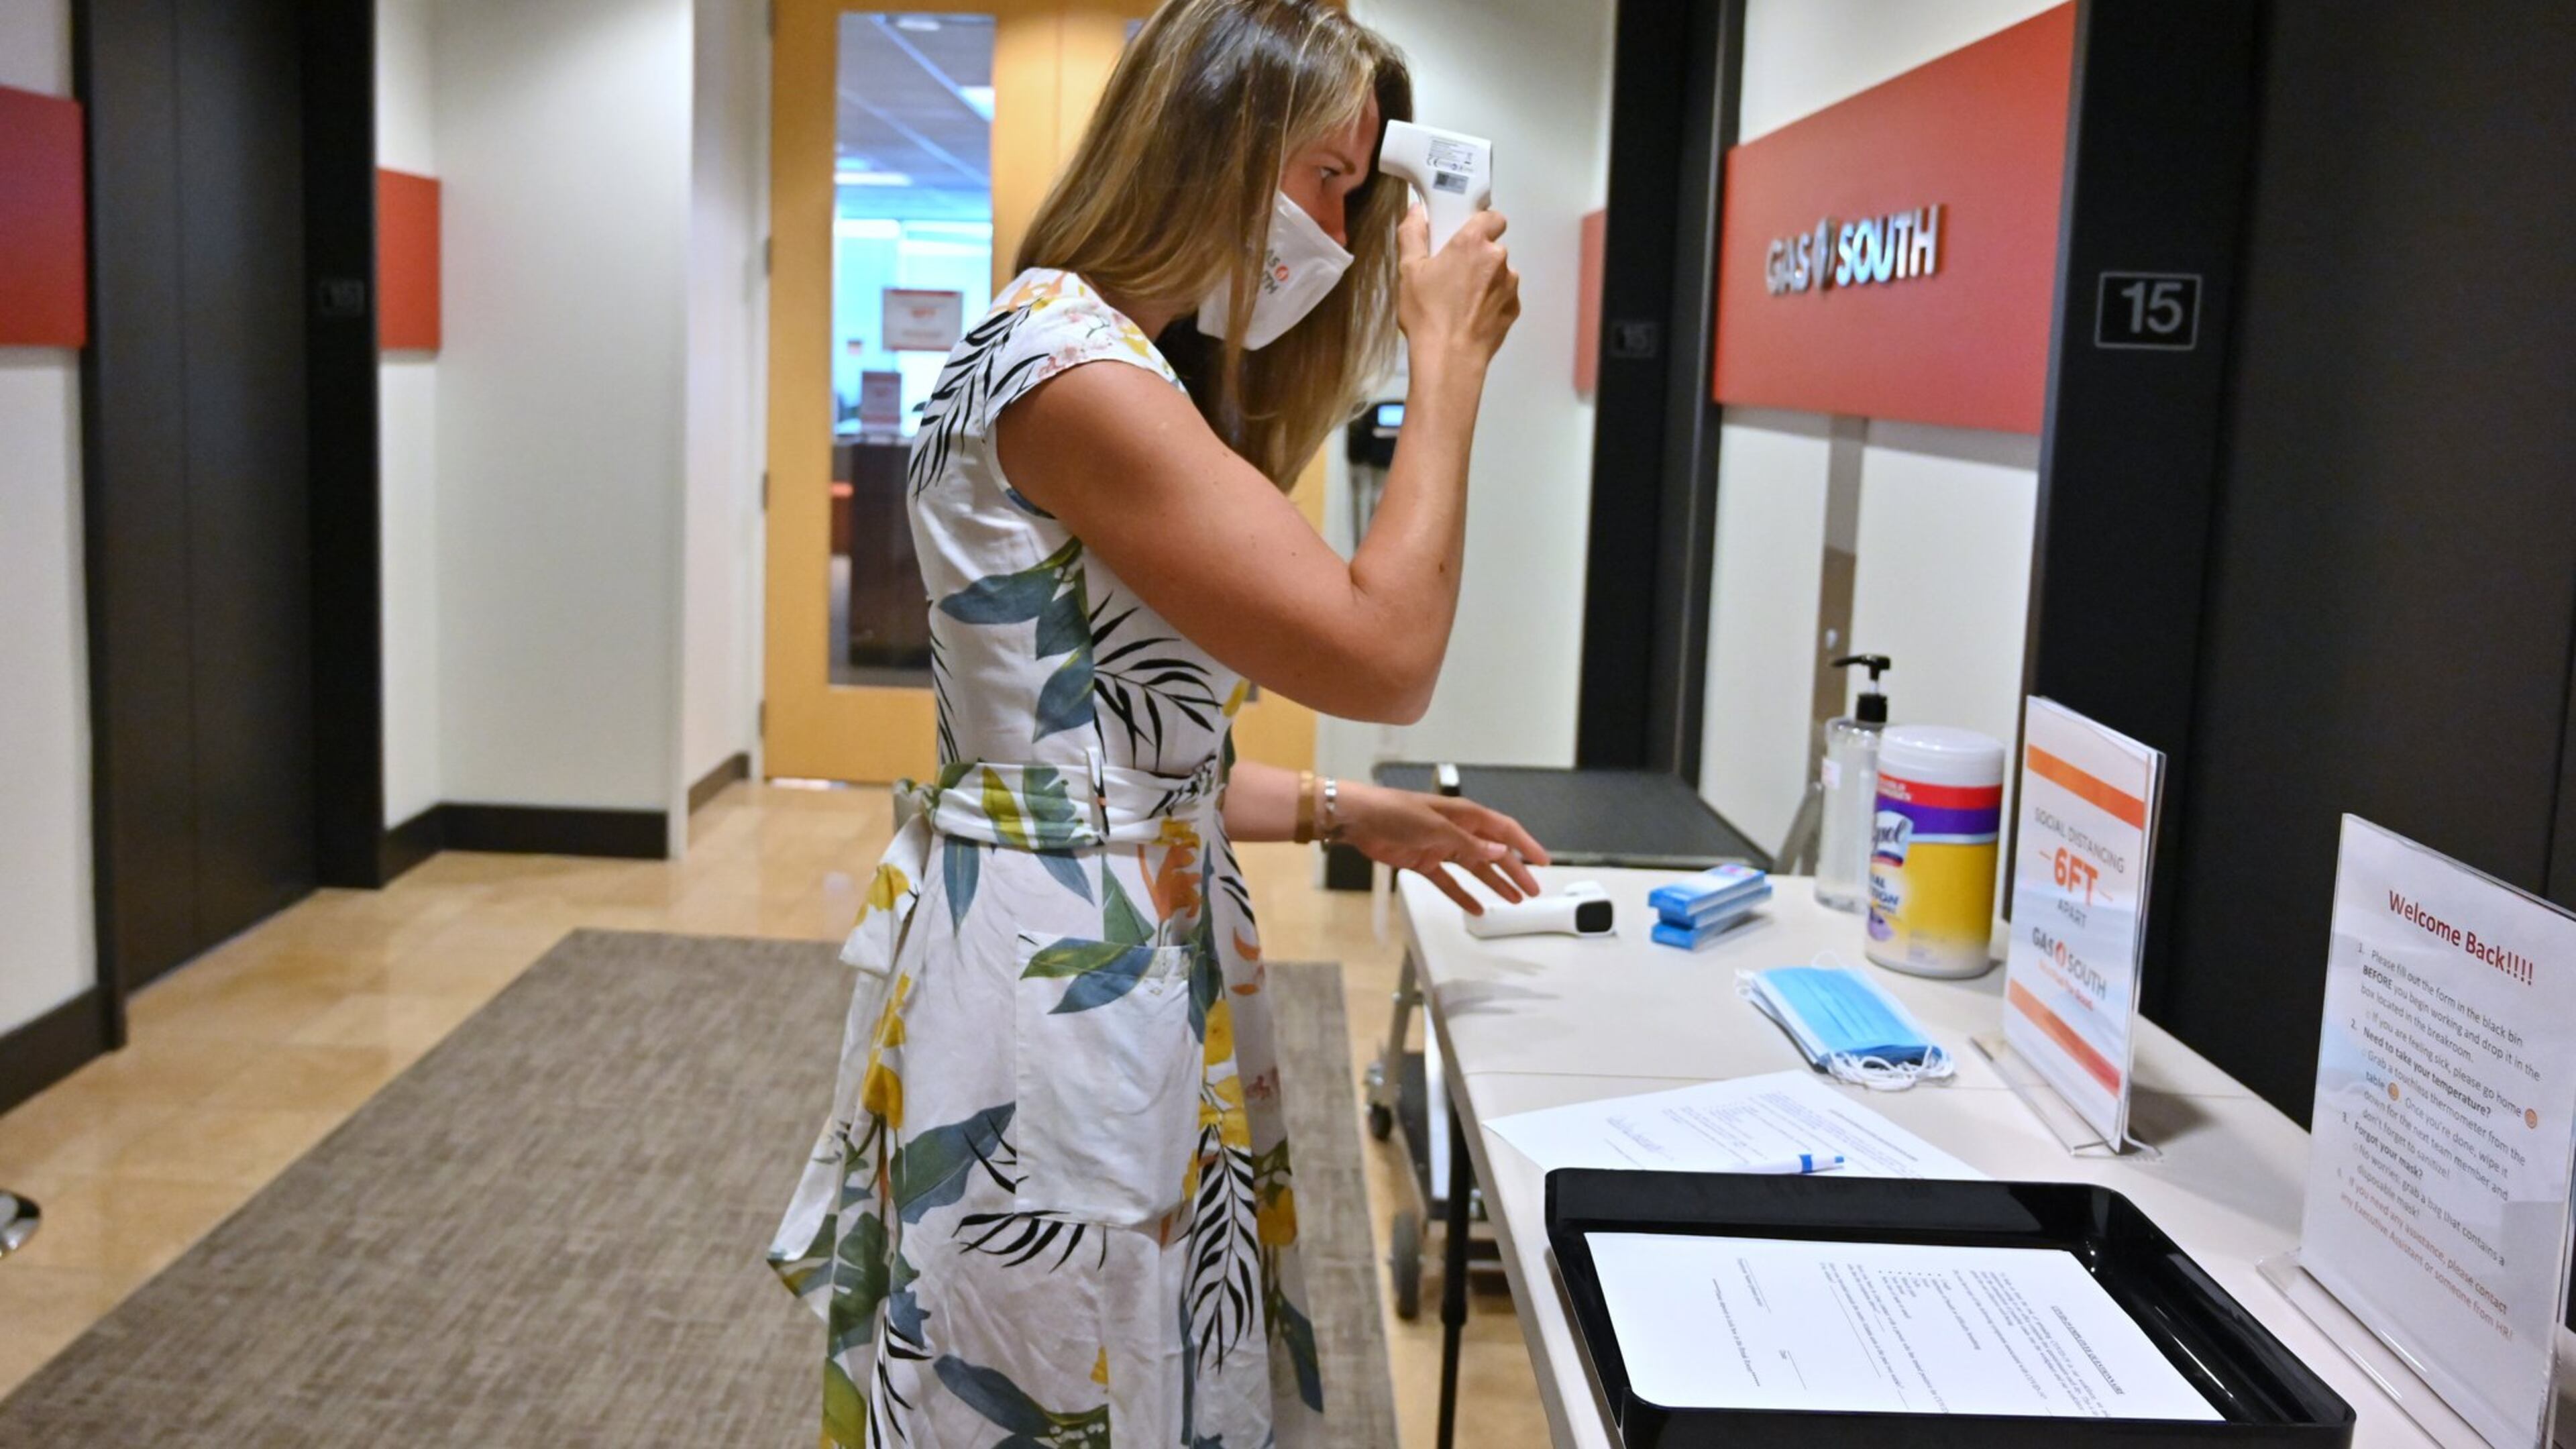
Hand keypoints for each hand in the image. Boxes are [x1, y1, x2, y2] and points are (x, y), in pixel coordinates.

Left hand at [1333, 782, 1548, 914]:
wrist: (1359, 819)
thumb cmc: (1394, 811)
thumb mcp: (1436, 828)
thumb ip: (1469, 844)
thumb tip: (1500, 852)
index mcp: (1465, 815)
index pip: (1505, 831)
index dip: (1526, 845)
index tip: (1543, 861)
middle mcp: (1457, 830)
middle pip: (1494, 853)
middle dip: (1514, 871)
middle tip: (1531, 890)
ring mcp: (1441, 847)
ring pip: (1476, 868)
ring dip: (1494, 884)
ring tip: (1513, 900)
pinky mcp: (1424, 862)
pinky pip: (1450, 882)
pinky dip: (1463, 895)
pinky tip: (1476, 908)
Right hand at [1395, 204, 1519, 376]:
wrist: (1449, 359)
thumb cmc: (1427, 312)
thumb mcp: (1408, 271)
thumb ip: (1412, 234)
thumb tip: (1416, 210)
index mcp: (1473, 242)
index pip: (1493, 217)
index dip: (1482, 224)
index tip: (1466, 236)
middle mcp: (1498, 258)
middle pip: (1492, 248)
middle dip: (1477, 257)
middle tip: (1453, 274)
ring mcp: (1510, 285)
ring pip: (1499, 273)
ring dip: (1485, 280)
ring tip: (1461, 301)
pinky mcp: (1514, 309)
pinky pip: (1503, 297)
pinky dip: (1491, 302)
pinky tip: (1471, 317)